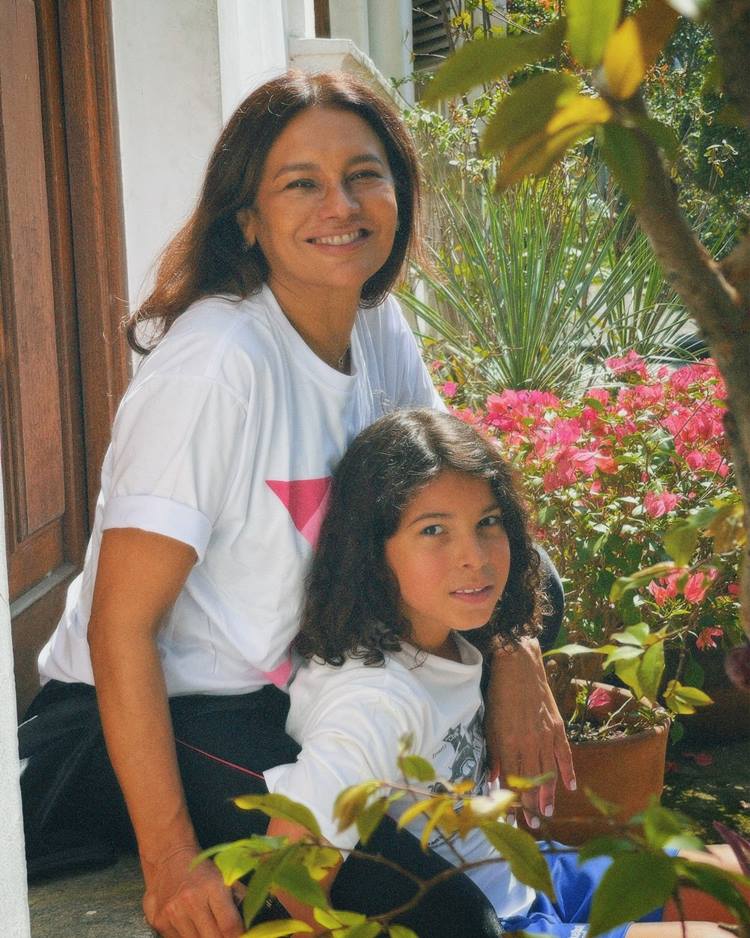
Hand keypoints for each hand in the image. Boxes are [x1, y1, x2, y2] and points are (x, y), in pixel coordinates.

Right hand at [142, 844, 243, 937]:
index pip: (230, 925)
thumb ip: (240, 898)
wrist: (169, 857)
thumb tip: (251, 924)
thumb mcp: (225, 876)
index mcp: (212, 887)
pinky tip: (190, 925)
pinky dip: (188, 937)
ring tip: (207, 928)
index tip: (241, 936)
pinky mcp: (159, 921)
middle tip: (224, 933)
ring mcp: (173, 913)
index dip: (239, 936)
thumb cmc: (202, 870)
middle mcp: (191, 901)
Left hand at [484, 638, 574, 826]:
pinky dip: (568, 771)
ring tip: (549, 813)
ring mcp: (544, 735)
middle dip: (532, 805)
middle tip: (535, 824)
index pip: (512, 779)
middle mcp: (528, 742)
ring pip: (549, 771)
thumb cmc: (499, 694)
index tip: (516, 819)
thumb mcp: (489, 725)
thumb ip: (493, 754)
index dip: (515, 801)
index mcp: (508, 743)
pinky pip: (564, 754)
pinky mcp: (556, 726)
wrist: (518, 665)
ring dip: (549, 794)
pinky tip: (570, 786)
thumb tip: (493, 780)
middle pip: (532, 781)